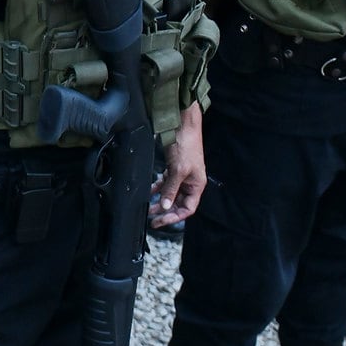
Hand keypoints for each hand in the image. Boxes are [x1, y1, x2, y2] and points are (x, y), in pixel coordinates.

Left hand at [149, 103, 206, 227]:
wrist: (183, 124)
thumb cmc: (187, 145)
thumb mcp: (178, 170)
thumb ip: (171, 189)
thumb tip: (166, 206)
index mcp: (197, 185)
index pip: (188, 208)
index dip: (175, 217)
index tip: (161, 221)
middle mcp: (190, 182)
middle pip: (178, 203)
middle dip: (166, 211)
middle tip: (152, 218)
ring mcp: (182, 175)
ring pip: (170, 194)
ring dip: (160, 201)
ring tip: (148, 209)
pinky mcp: (174, 168)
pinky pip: (165, 183)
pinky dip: (157, 188)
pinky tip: (149, 192)